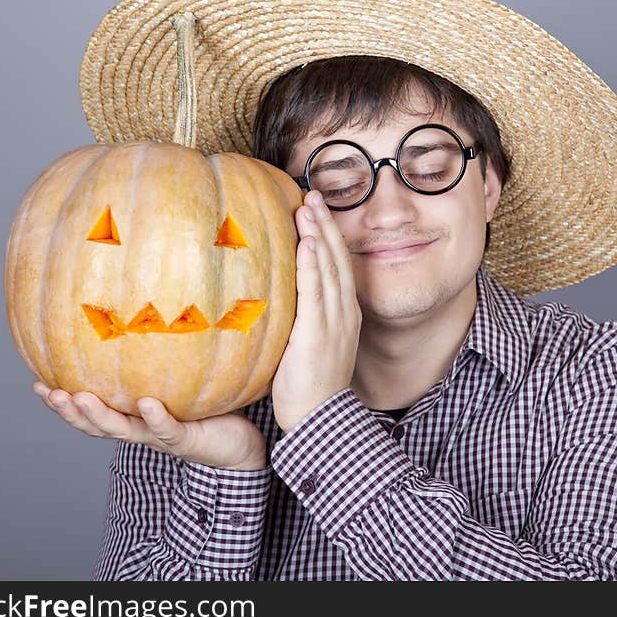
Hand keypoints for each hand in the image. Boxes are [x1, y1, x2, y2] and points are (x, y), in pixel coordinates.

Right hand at [32, 381, 266, 469]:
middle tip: (47, 392)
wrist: (239, 447)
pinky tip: (146, 403)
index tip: (36, 383)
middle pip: (96, 424)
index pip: (91, 410)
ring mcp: (161, 436)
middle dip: (69, 410)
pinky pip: (167, 428)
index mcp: (134, 417)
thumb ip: (161, 363)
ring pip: (123, 430)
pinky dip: (155, 417)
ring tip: (81, 397)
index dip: (63, 402)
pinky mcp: (186, 439)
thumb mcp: (179, 385)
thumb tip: (148, 316)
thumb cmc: (208, 411)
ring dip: (100, 416)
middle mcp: (141, 428)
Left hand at [271, 189, 361, 432]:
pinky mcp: (319, 333)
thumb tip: (273, 301)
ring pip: (330, 269)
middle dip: (326, 226)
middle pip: (338, 260)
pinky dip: (315, 266)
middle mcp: (344, 313)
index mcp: (342, 314)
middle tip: (314, 196)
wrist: (321, 420)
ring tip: (310, 207)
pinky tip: (309, 244)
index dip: (329, 237)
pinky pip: (317, 293)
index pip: (338, 267)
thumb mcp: (305, 347)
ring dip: (320, 235)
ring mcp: (334, 322)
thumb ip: (297, 321)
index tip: (315, 211)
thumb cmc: (309, 387)